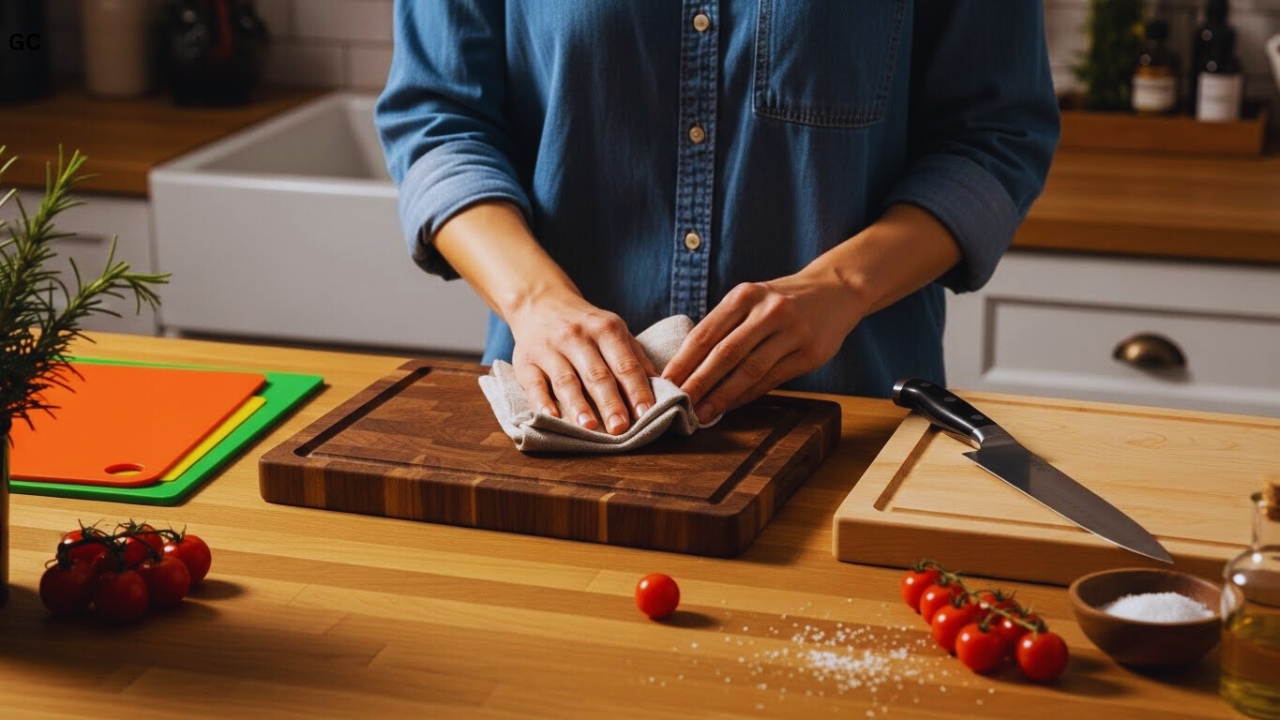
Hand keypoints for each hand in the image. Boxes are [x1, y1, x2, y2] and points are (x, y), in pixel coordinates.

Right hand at [507, 292, 657, 434]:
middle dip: (610, 402)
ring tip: (589, 427)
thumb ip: (636, 359)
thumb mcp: (614, 331)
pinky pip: (534, 384)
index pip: (625, 364)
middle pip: (596, 374)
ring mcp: (549, 349)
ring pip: (566, 380)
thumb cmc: (586, 325)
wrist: (540, 302)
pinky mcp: (525, 361)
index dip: (636, 390)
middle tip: (620, 428)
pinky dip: (541, 402)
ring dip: (578, 405)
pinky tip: (551, 418)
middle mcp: (577, 336)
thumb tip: (664, 389)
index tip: (647, 414)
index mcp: (606, 329)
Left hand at [662, 266, 864, 422]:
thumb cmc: (782, 301)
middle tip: (679, 405)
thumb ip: (726, 326)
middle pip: (725, 353)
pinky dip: (748, 395)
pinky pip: (772, 379)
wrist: (835, 290)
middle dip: (698, 382)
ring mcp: (791, 332)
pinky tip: (731, 407)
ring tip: (702, 414)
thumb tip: (689, 366)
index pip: (706, 332)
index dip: (683, 360)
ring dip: (722, 396)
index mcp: (745, 295)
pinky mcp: (809, 352)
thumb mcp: (752, 299)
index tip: (665, 383)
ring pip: (749, 370)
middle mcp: (768, 311)